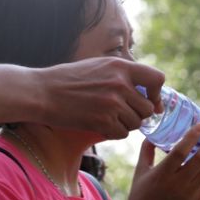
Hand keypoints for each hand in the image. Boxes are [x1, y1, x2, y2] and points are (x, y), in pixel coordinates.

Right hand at [35, 58, 164, 138]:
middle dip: (138, 113)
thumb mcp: (99, 66)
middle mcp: (120, 83)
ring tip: (107, 116)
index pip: (157, 79)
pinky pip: (122, 133)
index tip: (151, 100)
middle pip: (148, 108)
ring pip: (136, 123)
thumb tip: (148, 90)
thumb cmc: (69, 79)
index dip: (157, 93)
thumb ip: (123, 75)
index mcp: (121, 66)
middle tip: (122, 113)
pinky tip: (100, 124)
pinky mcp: (103, 120)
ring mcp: (112, 103)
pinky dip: (114, 132)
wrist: (42, 92)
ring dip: (126, 124)